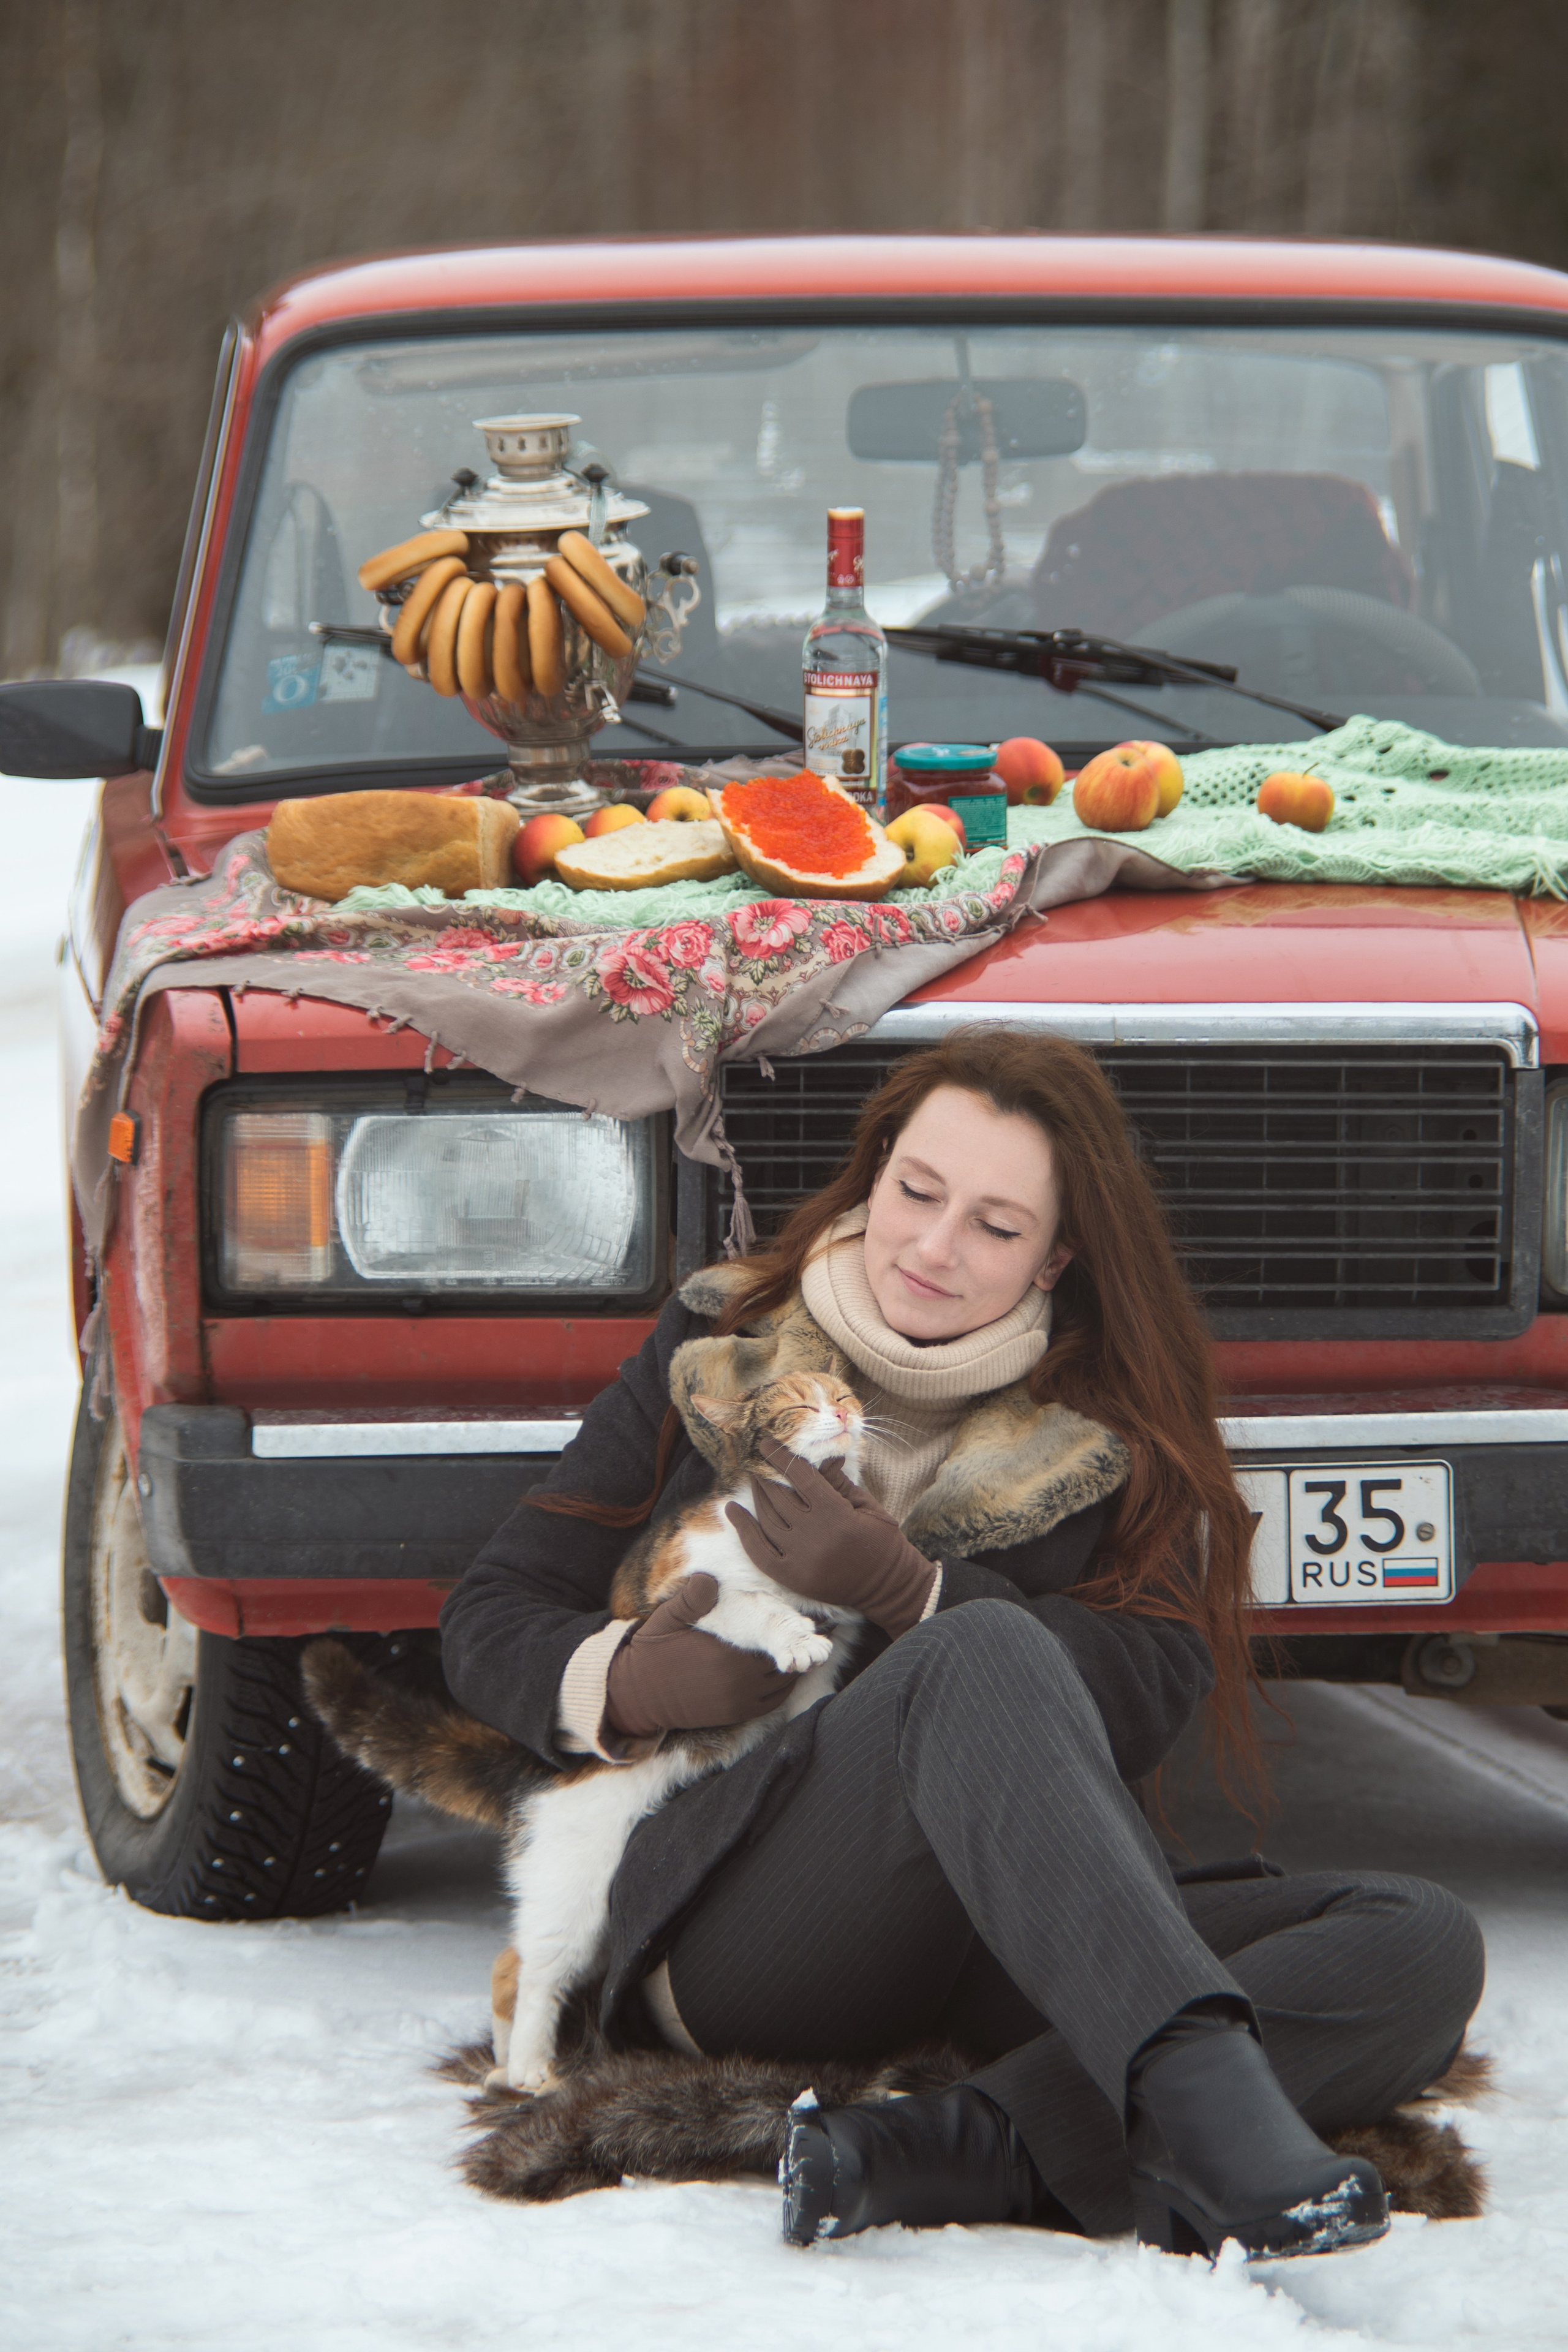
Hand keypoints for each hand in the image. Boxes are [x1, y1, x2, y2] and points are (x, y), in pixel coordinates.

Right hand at [604, 1572, 799, 1737]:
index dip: (789, 1625)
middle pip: (783, 1659)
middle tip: (806, 1631)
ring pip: (783, 1682)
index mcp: (726, 1652)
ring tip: (797, 1648)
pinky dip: (783, 1687)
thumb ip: (691, 1599)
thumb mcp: (667, 1618)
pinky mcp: (736, 1714)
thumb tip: (710, 1577)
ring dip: (792, 1666)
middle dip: (792, 1645)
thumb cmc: (653, 1651)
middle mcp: (738, 1679)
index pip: (773, 1636)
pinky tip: (780, 1670)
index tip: (801, 1616)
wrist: (638, 1695)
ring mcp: (738, 1699)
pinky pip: (773, 1702)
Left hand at [724, 1441, 937, 1636]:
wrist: (888, 1587)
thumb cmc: (883, 1541)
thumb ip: (840, 1482)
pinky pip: (759, 1552)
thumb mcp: (869, 1506)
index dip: (781, 1456)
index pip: (800, 1477)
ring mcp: (800, 1560)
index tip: (766, 1442)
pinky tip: (734, 1511)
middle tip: (755, 1459)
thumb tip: (821, 1454)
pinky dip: (744, 1530)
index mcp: (837, 1515)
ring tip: (752, 1480)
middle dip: (765, 1474)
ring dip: (756, 1496)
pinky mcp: (792, 1578)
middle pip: (779, 1497)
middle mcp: (815, 1536)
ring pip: (767, 1520)